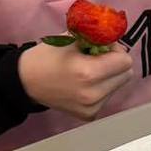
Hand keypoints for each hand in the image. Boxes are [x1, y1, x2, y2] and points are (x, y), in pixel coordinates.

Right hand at [18, 41, 133, 120]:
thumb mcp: (70, 38)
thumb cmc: (47, 57)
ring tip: (87, 71)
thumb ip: (95, 36)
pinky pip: (106, 97)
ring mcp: (91, 108)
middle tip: (97, 57)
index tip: (101, 46)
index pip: (125, 61)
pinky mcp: (88, 115)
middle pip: (125, 75)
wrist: (25, 82)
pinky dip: (100, 88)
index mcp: (89, 73)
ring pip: (117, 86)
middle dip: (115, 63)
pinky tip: (83, 84)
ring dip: (108, 76)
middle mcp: (93, 94)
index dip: (115, 49)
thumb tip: (115, 35)